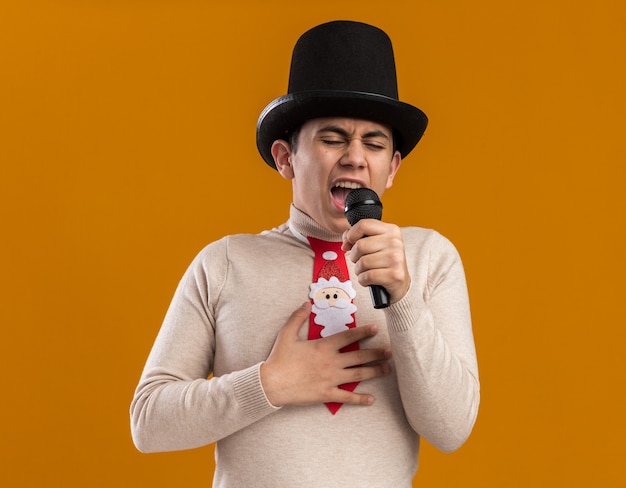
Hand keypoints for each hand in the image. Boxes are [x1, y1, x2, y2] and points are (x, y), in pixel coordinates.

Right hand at [260, 302, 391, 406]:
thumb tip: (306, 303)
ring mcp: (331, 379)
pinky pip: (347, 397)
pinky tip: (371, 399)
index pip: (349, 337)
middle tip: (389, 351)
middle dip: (376, 353)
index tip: (376, 329)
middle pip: (359, 356)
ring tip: (387, 369)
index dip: (364, 332)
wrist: (271, 384)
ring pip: (358, 375)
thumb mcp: (287, 334)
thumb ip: (297, 317)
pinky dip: (360, 399)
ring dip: (375, 372)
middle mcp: (331, 362)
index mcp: (323, 346)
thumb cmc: (279, 359)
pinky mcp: (327, 394)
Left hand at [342, 219, 410, 303]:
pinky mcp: (394, 275)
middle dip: (354, 256)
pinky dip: (363, 280)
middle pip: (359, 245)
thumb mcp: (375, 244)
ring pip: (362, 262)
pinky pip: (367, 276)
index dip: (351, 235)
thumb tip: (345, 242)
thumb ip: (358, 237)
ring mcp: (396, 258)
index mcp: (391, 230)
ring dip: (359, 270)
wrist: (400, 283)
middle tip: (362, 261)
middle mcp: (395, 242)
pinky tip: (370, 280)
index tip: (352, 243)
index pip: (363, 224)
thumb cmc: (384, 262)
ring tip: (367, 271)